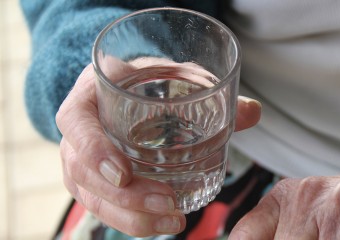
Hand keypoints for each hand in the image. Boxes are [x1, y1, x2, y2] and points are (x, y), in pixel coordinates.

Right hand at [56, 63, 260, 236]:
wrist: (124, 87)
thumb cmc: (142, 79)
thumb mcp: (169, 73)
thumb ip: (206, 89)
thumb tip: (252, 112)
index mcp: (88, 98)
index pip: (75, 124)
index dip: (93, 151)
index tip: (123, 174)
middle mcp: (78, 134)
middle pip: (83, 173)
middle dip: (125, 197)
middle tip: (167, 203)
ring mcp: (83, 163)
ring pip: (94, 199)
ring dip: (132, 217)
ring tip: (173, 222)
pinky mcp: (96, 183)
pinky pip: (106, 208)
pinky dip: (134, 221)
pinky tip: (164, 225)